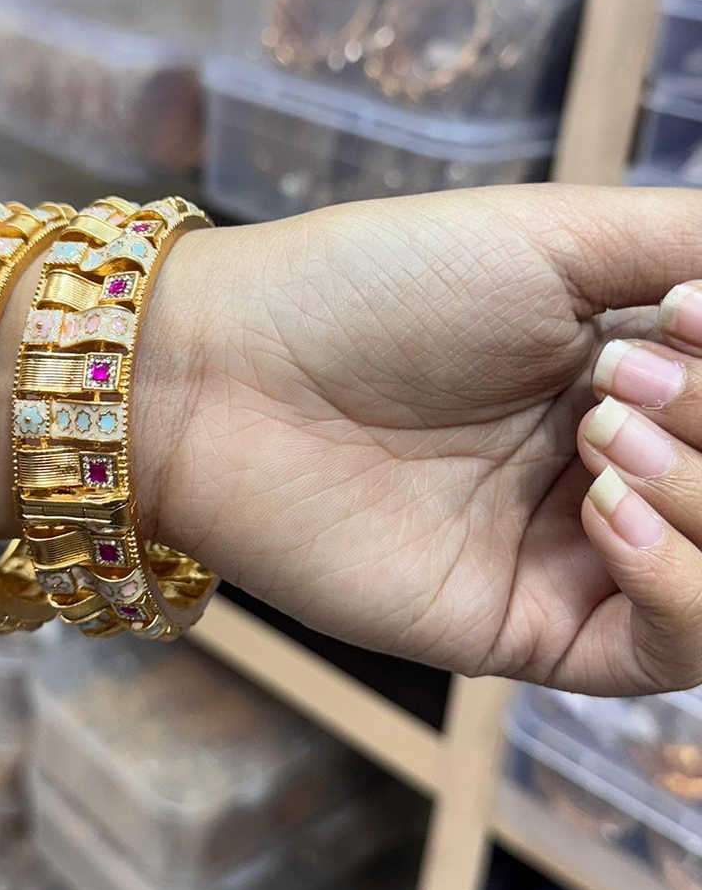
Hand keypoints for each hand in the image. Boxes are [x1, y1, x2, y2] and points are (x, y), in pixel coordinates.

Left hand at [139, 184, 701, 694]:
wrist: (232, 378)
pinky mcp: (523, 628)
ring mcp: (571, 556)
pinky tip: (608, 507)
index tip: (671, 317)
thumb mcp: (552, 239)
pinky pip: (660, 650)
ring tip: (604, 429)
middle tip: (611, 379)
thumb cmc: (375, 289)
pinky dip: (681, 587)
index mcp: (625, 375)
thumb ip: (686, 252)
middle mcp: (609, 468)